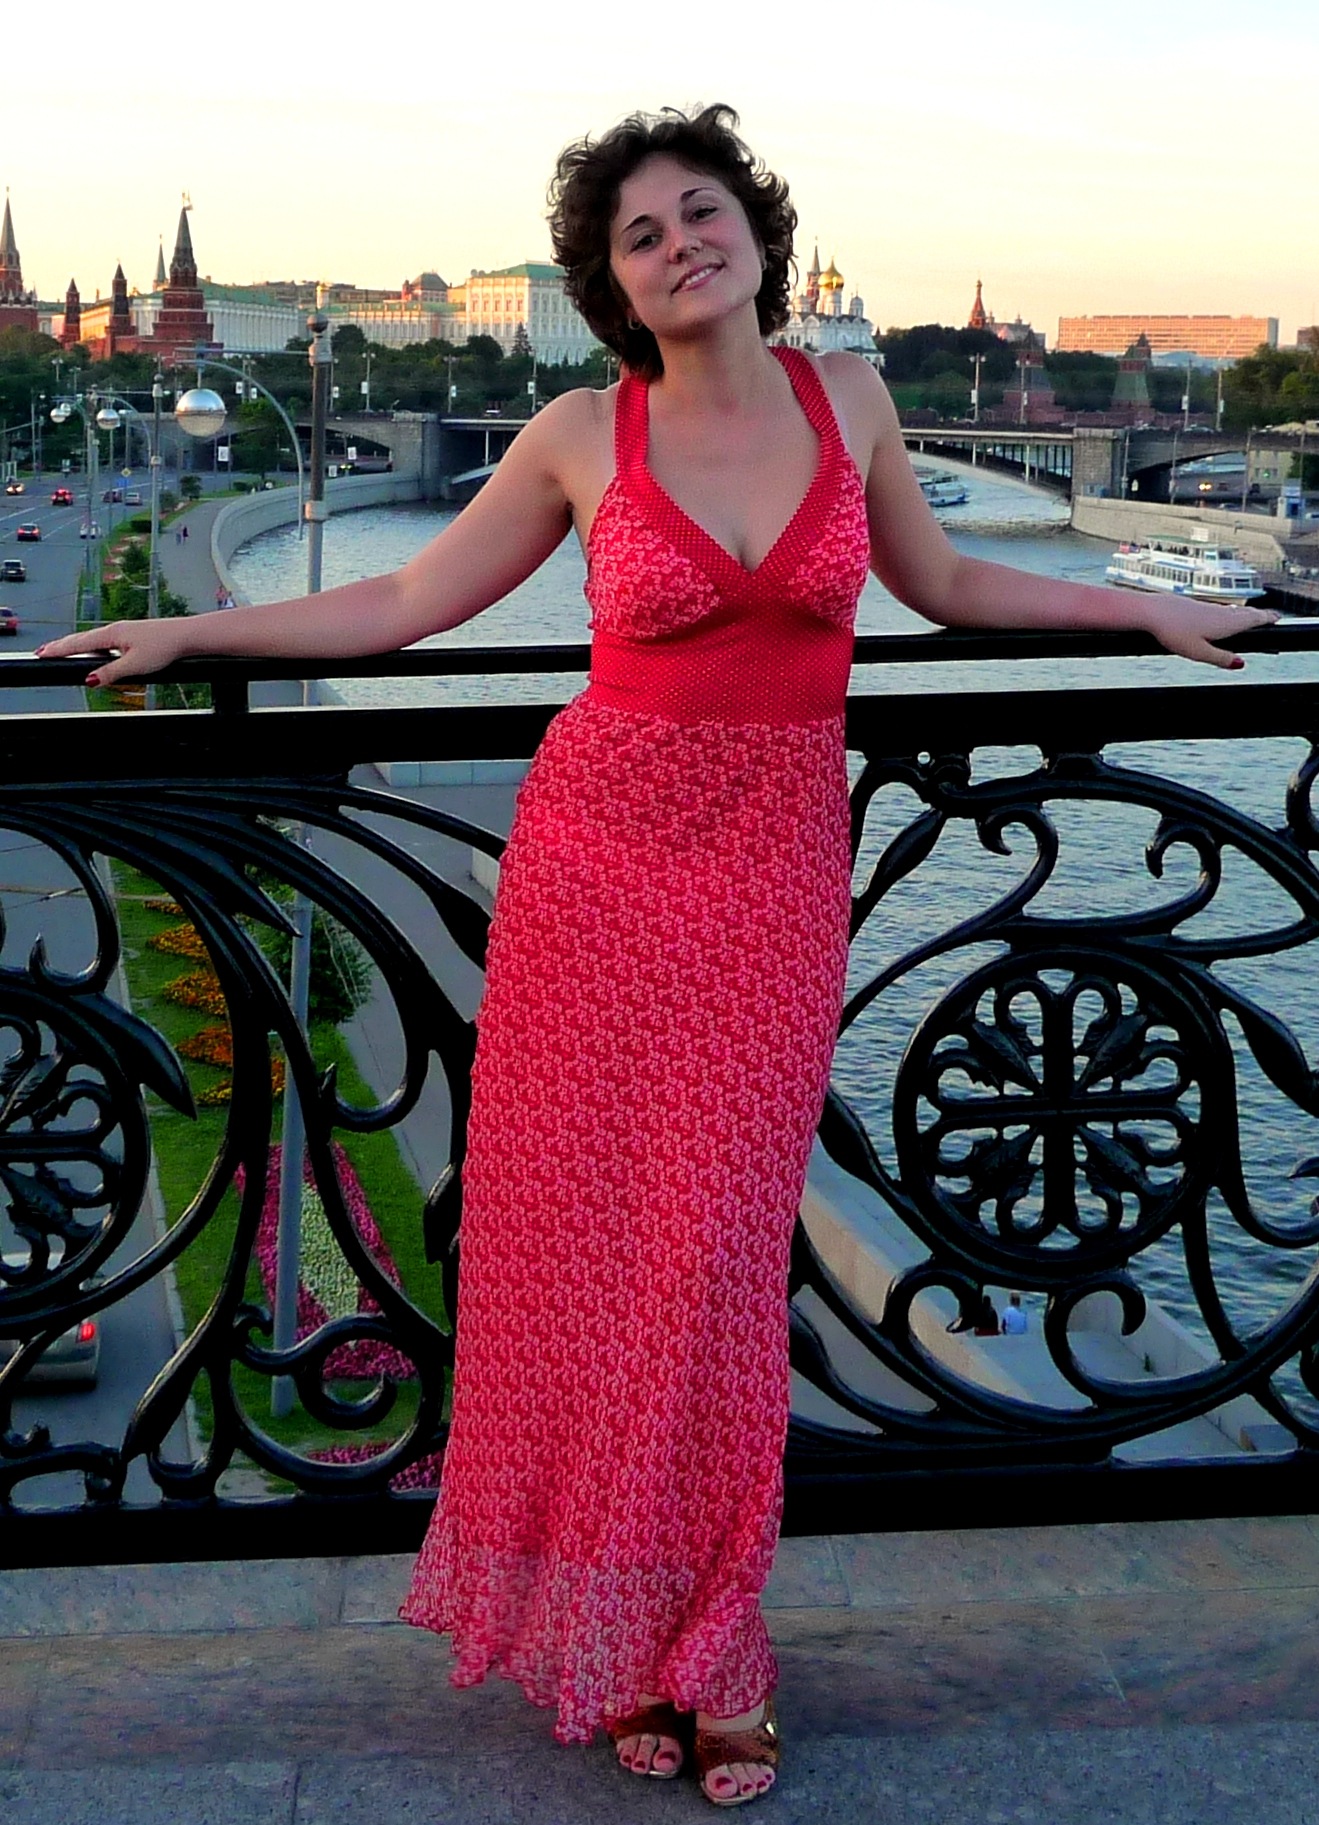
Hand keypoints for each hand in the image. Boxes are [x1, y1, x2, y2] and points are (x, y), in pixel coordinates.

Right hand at [35, 620, 192, 685]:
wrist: (187, 636)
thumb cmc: (165, 647)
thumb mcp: (135, 665)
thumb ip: (111, 673)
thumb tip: (90, 679)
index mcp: (111, 634)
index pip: (78, 643)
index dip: (58, 649)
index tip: (41, 653)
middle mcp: (115, 629)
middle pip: (82, 639)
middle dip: (61, 646)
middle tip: (43, 651)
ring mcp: (123, 632)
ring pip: (93, 640)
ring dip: (76, 646)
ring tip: (61, 651)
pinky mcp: (132, 636)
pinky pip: (105, 642)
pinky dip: (92, 646)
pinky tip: (93, 652)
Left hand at [1142, 600, 1278, 669]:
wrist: (1151, 612)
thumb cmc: (1173, 632)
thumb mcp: (1199, 653)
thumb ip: (1220, 658)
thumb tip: (1241, 664)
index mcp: (1225, 624)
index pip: (1252, 619)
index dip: (1266, 618)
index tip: (1277, 617)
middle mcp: (1219, 613)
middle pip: (1243, 613)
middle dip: (1258, 615)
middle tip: (1269, 616)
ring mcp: (1205, 607)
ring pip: (1230, 611)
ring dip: (1243, 613)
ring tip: (1249, 617)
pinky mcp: (1193, 606)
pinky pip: (1216, 610)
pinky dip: (1226, 613)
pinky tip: (1220, 616)